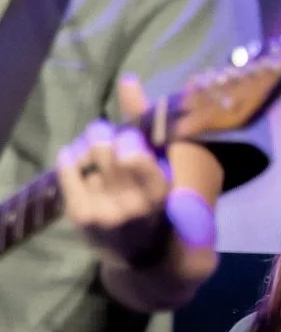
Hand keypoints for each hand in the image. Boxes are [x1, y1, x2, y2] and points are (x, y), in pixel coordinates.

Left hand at [54, 78, 173, 269]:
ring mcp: (104, 212)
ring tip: (94, 151)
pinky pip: (67, 167)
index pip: (135, 155)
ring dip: (89, 144)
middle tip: (108, 138)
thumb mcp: (162, 164)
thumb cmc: (153, 198)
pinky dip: (71, 157)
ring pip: (88, 152)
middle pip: (107, 147)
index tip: (130, 142)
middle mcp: (132, 205)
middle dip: (106, 134)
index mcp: (160, 193)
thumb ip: (146, 123)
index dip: (127, 139)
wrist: (140, 253)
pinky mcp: (81, 214)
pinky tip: (78, 160)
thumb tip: (127, 78)